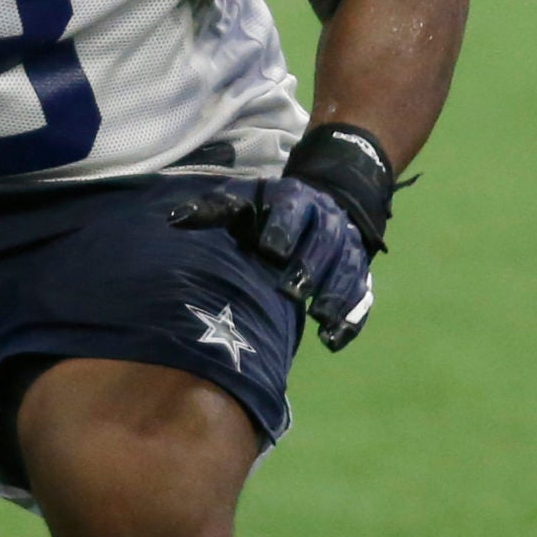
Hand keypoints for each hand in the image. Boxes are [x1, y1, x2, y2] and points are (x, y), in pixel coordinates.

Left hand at [169, 177, 376, 349]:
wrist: (317, 206)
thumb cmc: (264, 210)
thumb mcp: (239, 201)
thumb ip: (212, 210)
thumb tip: (174, 218)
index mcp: (296, 197)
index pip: (293, 209)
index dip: (284, 227)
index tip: (270, 249)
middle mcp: (327, 219)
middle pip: (325, 241)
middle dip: (310, 266)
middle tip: (290, 291)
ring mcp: (347, 246)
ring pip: (349, 269)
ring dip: (336, 294)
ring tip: (318, 318)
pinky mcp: (359, 273)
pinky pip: (362, 296)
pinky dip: (351, 318)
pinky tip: (332, 339)